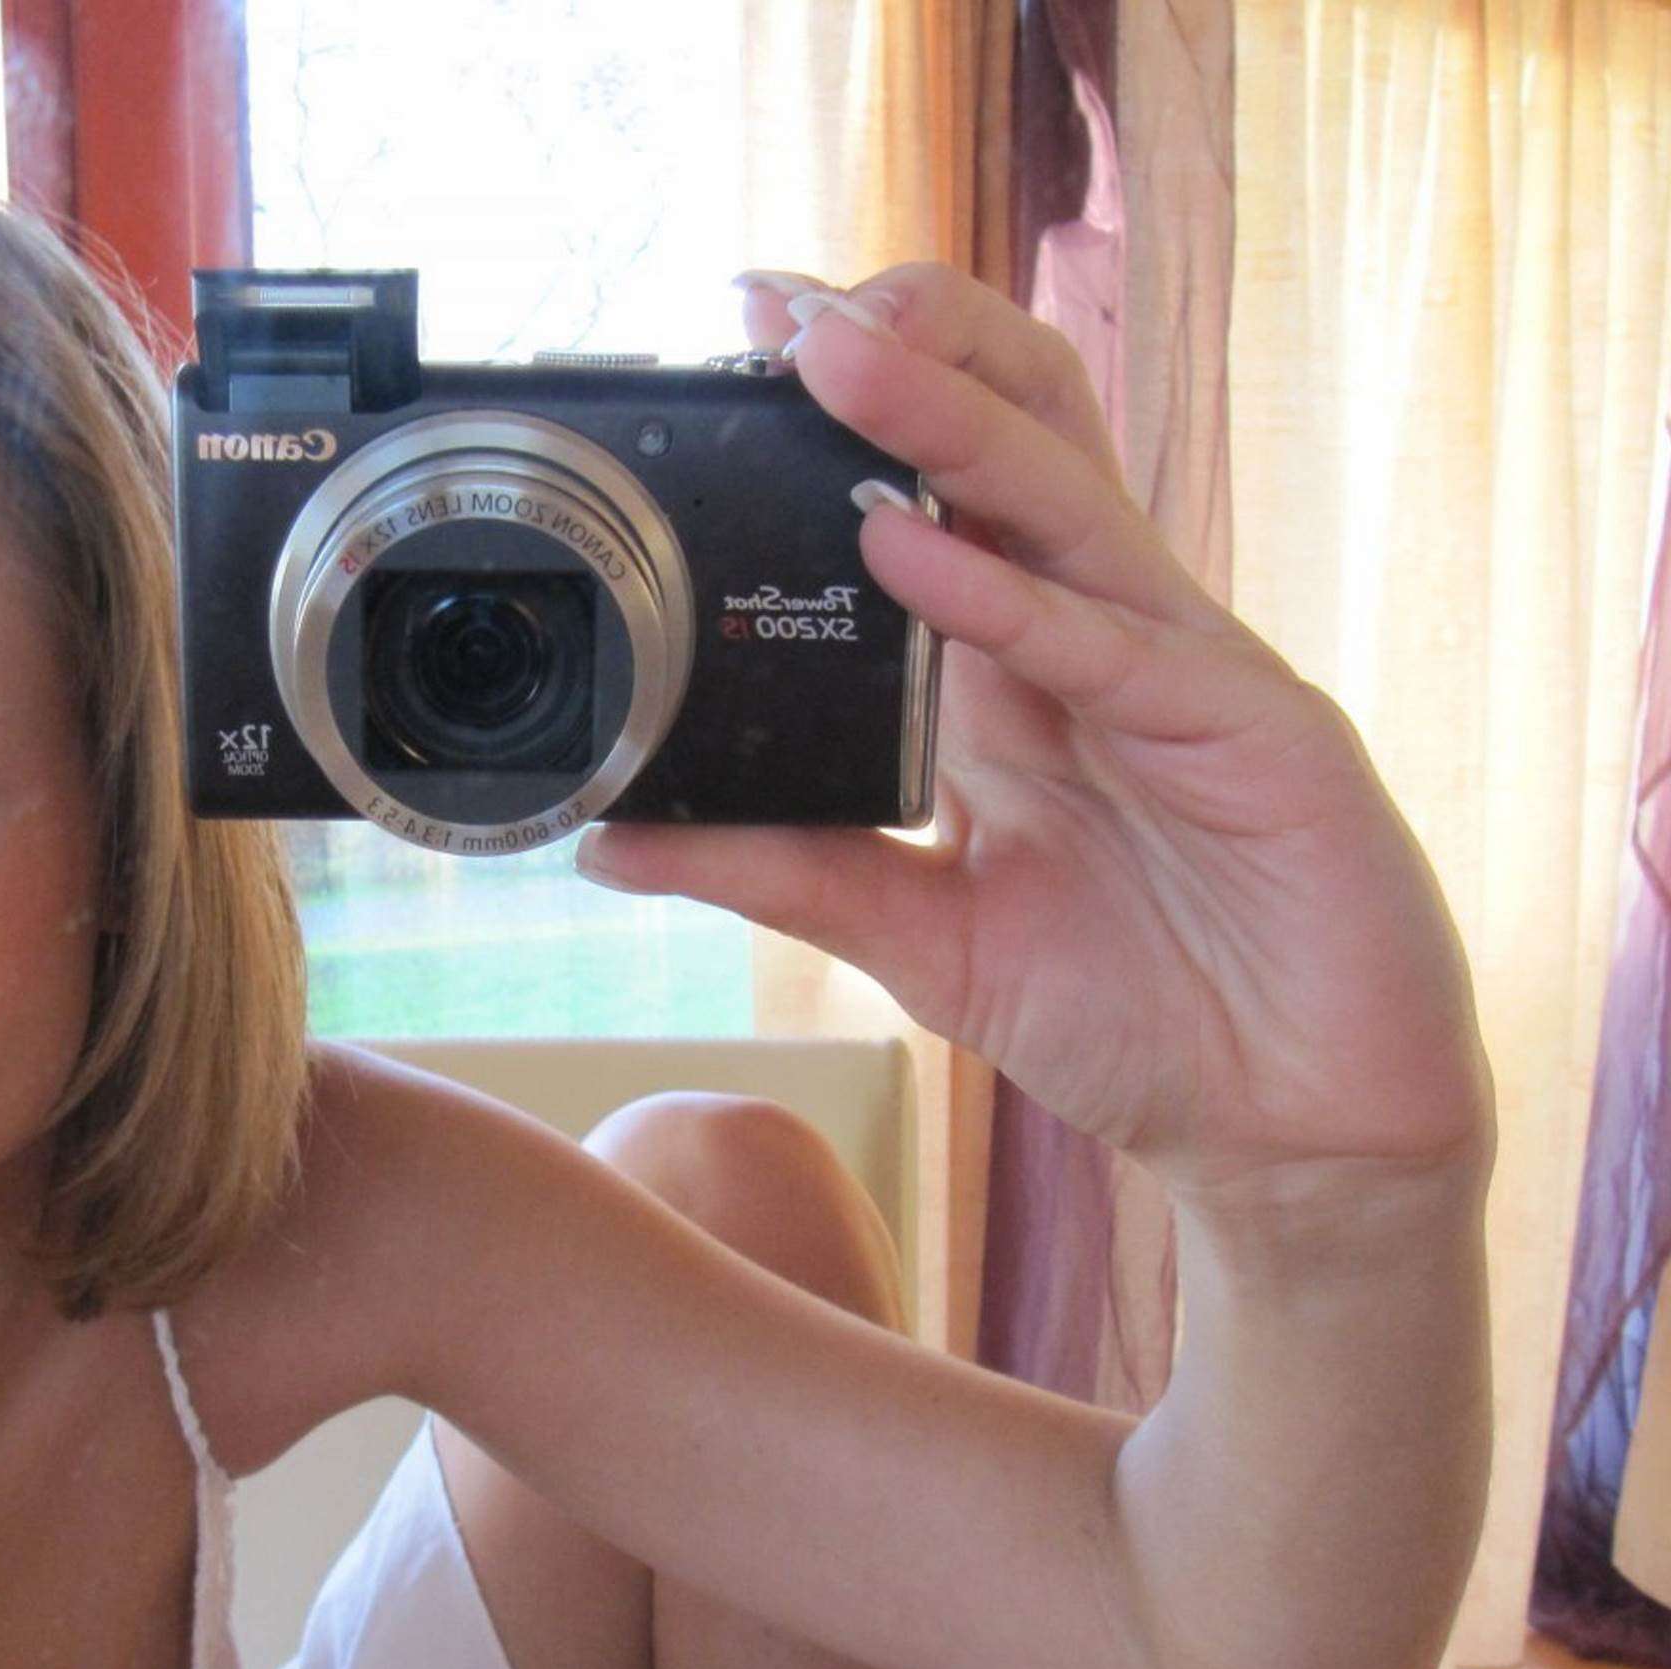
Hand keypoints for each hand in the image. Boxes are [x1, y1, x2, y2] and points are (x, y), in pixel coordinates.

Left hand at [576, 264, 1494, 1213]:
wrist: (1291, 1129)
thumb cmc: (1135, 1014)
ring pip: (1064, 499)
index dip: (856, 408)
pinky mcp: (1256, 734)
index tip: (743, 339)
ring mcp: (1182, 673)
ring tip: (827, 352)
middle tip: (778, 305)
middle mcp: (1098, 642)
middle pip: (1013, 443)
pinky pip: (1114, 646)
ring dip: (942, 420)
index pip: (940, 491)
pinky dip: (1005, 599)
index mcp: (1022, 672)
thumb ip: (785, 874)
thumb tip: (611, 839)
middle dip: (906, 354)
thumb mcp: (922, 938)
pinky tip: (908, 553)